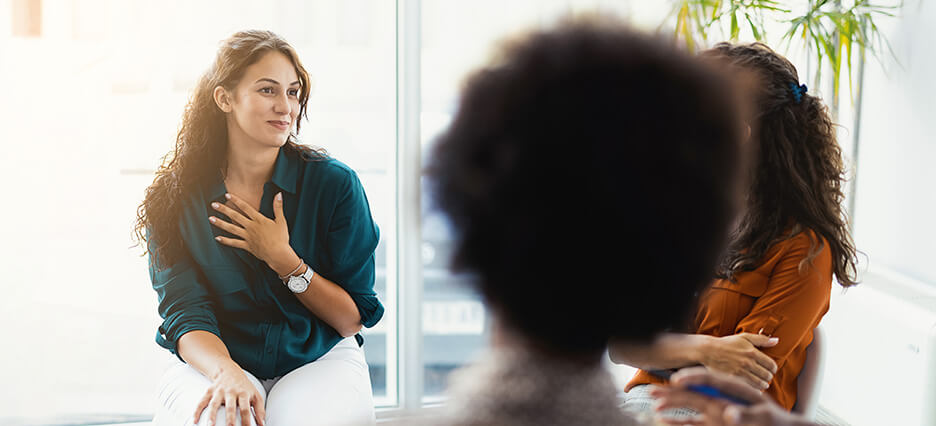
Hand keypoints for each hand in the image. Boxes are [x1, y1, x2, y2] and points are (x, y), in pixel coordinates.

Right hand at [192, 362, 265, 425]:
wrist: (229, 371)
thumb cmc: (244, 387)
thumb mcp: (255, 395)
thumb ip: (259, 410)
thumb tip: (262, 425)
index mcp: (244, 393)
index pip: (245, 408)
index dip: (246, 419)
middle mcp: (231, 392)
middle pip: (230, 406)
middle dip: (230, 418)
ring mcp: (219, 391)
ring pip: (214, 404)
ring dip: (212, 415)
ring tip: (210, 425)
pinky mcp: (210, 391)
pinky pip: (202, 401)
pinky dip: (197, 411)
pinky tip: (195, 420)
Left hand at [209, 192, 298, 274]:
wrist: (278, 254)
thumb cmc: (281, 238)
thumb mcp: (281, 221)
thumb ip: (278, 207)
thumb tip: (278, 194)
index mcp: (259, 220)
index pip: (245, 207)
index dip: (236, 201)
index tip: (227, 195)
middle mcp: (251, 227)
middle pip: (235, 216)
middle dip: (224, 210)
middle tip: (213, 204)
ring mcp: (247, 237)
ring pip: (231, 229)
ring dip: (220, 223)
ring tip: (211, 219)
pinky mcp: (247, 246)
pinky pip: (234, 243)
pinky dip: (225, 241)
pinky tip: (217, 238)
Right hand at [650, 367, 810, 425]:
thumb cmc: (774, 421)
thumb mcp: (762, 418)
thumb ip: (744, 416)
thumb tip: (729, 414)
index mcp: (735, 388)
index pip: (712, 379)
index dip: (693, 378)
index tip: (677, 380)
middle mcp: (723, 397)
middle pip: (696, 391)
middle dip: (675, 391)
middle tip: (655, 390)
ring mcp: (717, 410)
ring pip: (691, 404)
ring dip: (673, 403)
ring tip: (656, 403)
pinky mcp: (715, 422)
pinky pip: (694, 421)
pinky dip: (678, 420)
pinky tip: (663, 418)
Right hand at [698, 333, 778, 389]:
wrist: (708, 351)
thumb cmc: (726, 344)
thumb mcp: (744, 337)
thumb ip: (761, 339)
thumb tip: (777, 341)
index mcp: (752, 352)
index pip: (772, 365)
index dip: (773, 369)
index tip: (770, 369)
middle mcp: (748, 363)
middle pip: (767, 376)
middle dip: (768, 377)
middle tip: (765, 377)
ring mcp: (741, 372)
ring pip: (760, 384)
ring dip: (763, 384)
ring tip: (761, 383)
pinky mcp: (734, 379)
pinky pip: (750, 388)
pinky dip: (754, 390)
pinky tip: (753, 387)